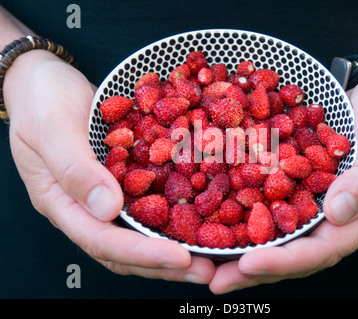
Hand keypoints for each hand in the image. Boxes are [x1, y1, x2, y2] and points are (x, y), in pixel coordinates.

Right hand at [3, 50, 214, 283]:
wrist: (44, 78)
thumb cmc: (41, 99)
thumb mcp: (52, 128)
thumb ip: (76, 169)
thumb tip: (108, 210)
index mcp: (62, 202)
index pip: (102, 240)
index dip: (143, 254)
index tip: (182, 259)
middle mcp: (85, 206)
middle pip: (125, 248)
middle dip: (164, 264)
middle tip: (206, 271)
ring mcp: (104, 193)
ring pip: (139, 231)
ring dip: (173, 245)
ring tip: (210, 253)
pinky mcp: (121, 177)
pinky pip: (148, 202)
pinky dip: (173, 214)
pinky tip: (202, 214)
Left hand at [208, 74, 357, 293]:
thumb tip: (337, 213)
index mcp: (356, 217)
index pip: (318, 251)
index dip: (283, 262)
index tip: (247, 265)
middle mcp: (326, 215)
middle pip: (287, 250)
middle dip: (249, 267)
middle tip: (213, 278)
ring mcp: (307, 197)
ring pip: (270, 228)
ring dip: (237, 244)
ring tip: (203, 258)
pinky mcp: (292, 178)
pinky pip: (263, 196)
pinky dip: (238, 206)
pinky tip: (211, 208)